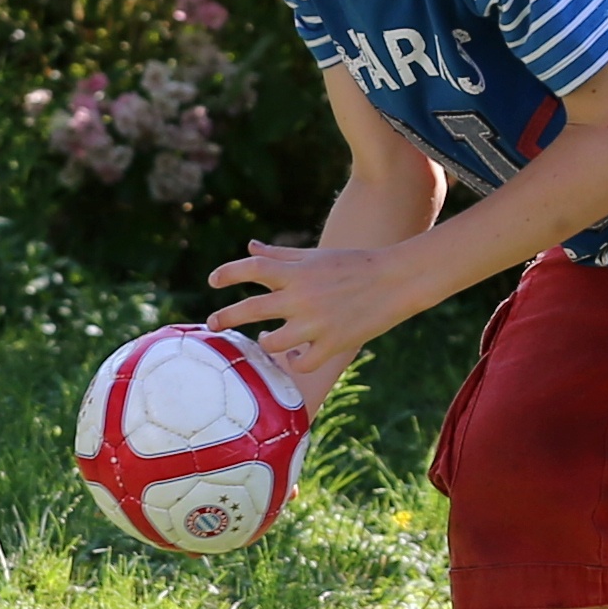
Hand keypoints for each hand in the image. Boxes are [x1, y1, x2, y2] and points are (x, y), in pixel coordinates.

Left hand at [204, 240, 415, 390]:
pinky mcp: (333, 344)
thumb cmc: (353, 264)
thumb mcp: (315, 255)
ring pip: (273, 342)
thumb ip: (279, 254)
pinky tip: (294, 357)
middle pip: (252, 308)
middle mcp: (302, 297)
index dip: (228, 273)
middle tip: (211, 323)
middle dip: (226, 316)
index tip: (212, 282)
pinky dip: (294, 362)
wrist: (396, 280)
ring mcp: (317, 323)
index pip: (253, 268)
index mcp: (297, 272)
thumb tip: (250, 245)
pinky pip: (302, 363)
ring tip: (263, 338)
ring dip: (263, 342)